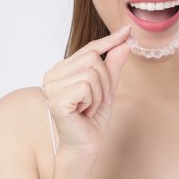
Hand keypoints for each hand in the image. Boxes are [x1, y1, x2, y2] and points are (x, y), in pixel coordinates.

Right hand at [41, 25, 131, 162]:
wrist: (85, 147)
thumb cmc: (92, 120)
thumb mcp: (107, 89)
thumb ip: (113, 66)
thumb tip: (124, 42)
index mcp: (60, 71)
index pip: (88, 49)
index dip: (109, 41)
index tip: (127, 31)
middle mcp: (51, 76)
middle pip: (93, 59)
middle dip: (105, 82)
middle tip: (97, 102)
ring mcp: (51, 87)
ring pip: (92, 73)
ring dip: (99, 94)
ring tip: (89, 108)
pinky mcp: (57, 99)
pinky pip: (87, 87)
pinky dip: (93, 102)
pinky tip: (84, 113)